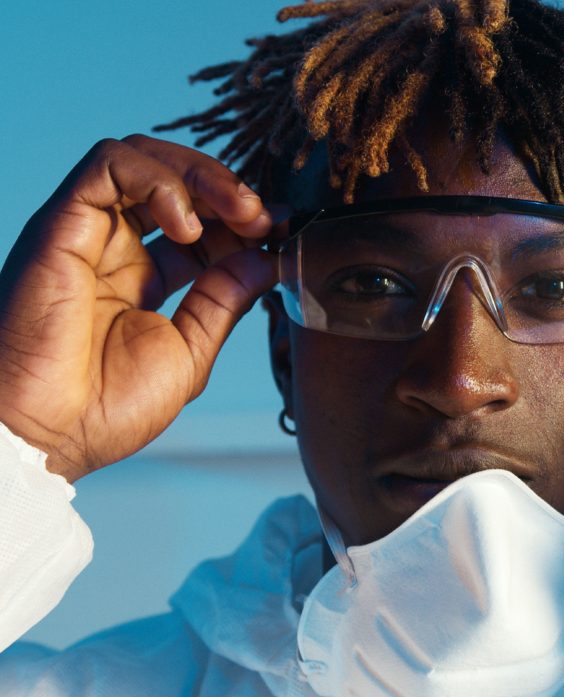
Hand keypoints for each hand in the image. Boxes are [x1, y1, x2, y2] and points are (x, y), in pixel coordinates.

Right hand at [0, 135, 278, 480]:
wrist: (46, 436)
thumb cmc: (105, 408)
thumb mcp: (189, 351)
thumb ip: (225, 300)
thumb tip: (268, 259)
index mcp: (142, 278)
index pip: (200, 224)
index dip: (242, 222)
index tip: (282, 232)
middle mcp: (114, 248)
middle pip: (173, 182)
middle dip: (229, 191)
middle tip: (266, 218)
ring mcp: (86, 233)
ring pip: (142, 158)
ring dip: (202, 175)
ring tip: (240, 213)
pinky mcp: (59, 224)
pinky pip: (108, 165)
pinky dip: (158, 180)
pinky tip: (188, 224)